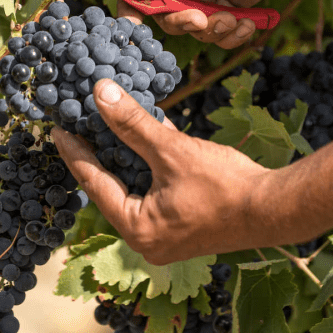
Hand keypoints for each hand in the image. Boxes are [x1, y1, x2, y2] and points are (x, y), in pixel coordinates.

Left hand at [52, 79, 271, 263]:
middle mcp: (147, 238)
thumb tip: (102, 94)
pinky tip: (150, 141)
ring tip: (113, 128)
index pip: (95, 183)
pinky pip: (158, 193)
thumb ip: (135, 124)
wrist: (274, 208)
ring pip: (138, 189)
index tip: (58, 129)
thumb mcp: (174, 151)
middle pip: (114, 188)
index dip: (76, 152)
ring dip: (130, 158)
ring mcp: (168, 235)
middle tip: (84, 124)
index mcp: (137, 229)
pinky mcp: (185, 225)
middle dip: (103, 154)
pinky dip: (153, 168)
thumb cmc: (225, 185)